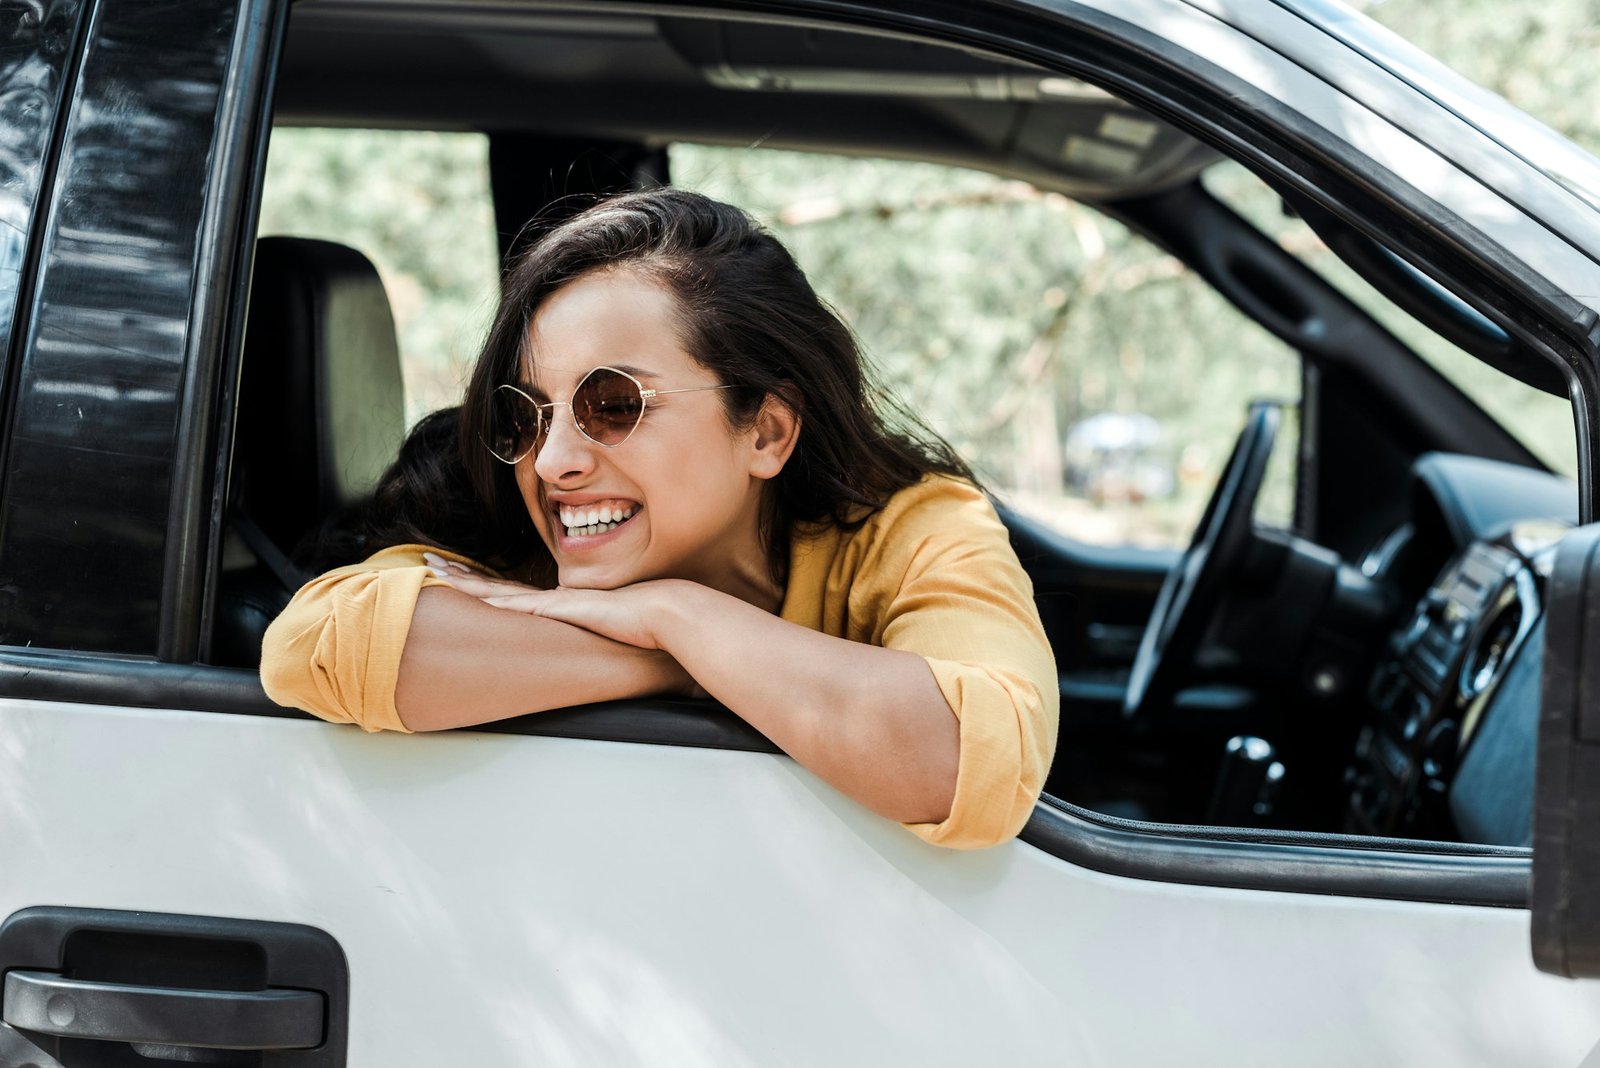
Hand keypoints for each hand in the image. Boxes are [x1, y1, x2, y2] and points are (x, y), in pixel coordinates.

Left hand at [425, 552, 684, 651]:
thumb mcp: (611, 633)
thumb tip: (594, 653)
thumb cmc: (645, 626)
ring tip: (435, 572)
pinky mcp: (563, 609)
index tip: (458, 575)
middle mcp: (552, 600)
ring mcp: (555, 603)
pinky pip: (520, 604)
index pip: (512, 594)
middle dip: (462, 575)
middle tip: (430, 562)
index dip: (483, 584)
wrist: (664, 613)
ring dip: (467, 583)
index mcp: (561, 605)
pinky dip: (495, 600)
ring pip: (499, 591)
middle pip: (496, 586)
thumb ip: (596, 640)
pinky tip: (473, 596)